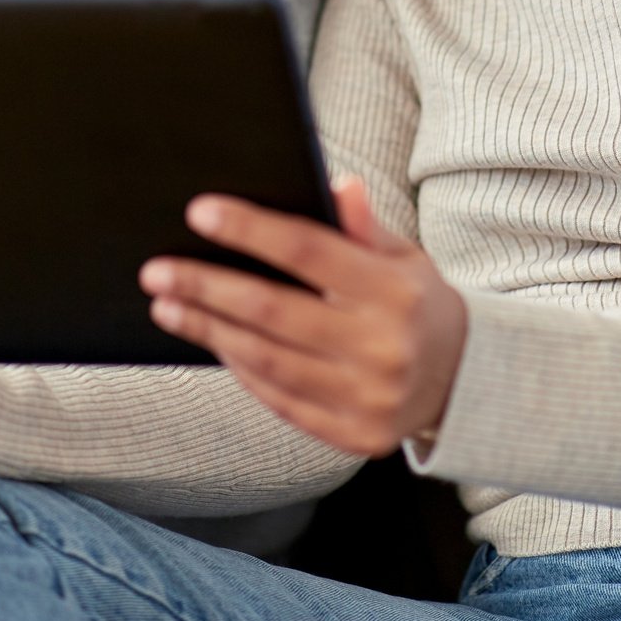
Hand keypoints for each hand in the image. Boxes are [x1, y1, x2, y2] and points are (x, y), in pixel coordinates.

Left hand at [139, 176, 466, 456]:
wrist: (464, 381)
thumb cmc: (417, 302)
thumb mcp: (404, 256)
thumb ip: (365, 226)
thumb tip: (336, 184)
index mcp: (394, 291)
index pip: (309, 251)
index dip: (250, 230)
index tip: (200, 212)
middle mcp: (382, 347)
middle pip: (274, 312)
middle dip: (207, 288)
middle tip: (157, 272)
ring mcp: (369, 398)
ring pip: (268, 361)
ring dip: (210, 331)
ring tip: (167, 306)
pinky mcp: (354, 436)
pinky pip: (280, 401)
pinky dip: (240, 370)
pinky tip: (212, 341)